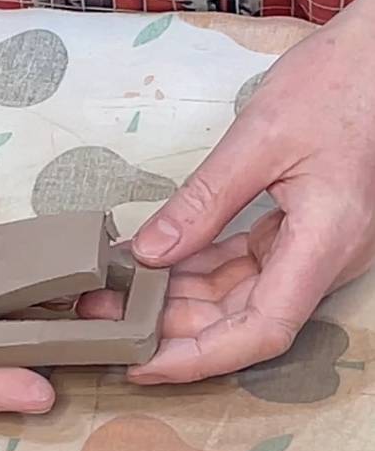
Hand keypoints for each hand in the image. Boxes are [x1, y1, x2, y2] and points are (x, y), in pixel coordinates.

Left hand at [80, 0, 374, 383]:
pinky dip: (196, 266)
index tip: (144, 365)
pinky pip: (240, 263)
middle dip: (172, 327)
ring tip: (121, 294)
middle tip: (111, 320)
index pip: (261, 331)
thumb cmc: (338, 84)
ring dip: (179, 297)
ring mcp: (309, 246)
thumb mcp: (260, 139)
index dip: (199, 358)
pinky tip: (154, 262)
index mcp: (325, 242)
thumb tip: (149, 254)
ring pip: (236, 294)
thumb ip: (203, 202)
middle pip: (240, 319)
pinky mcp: (295, 230)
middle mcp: (320, 257)